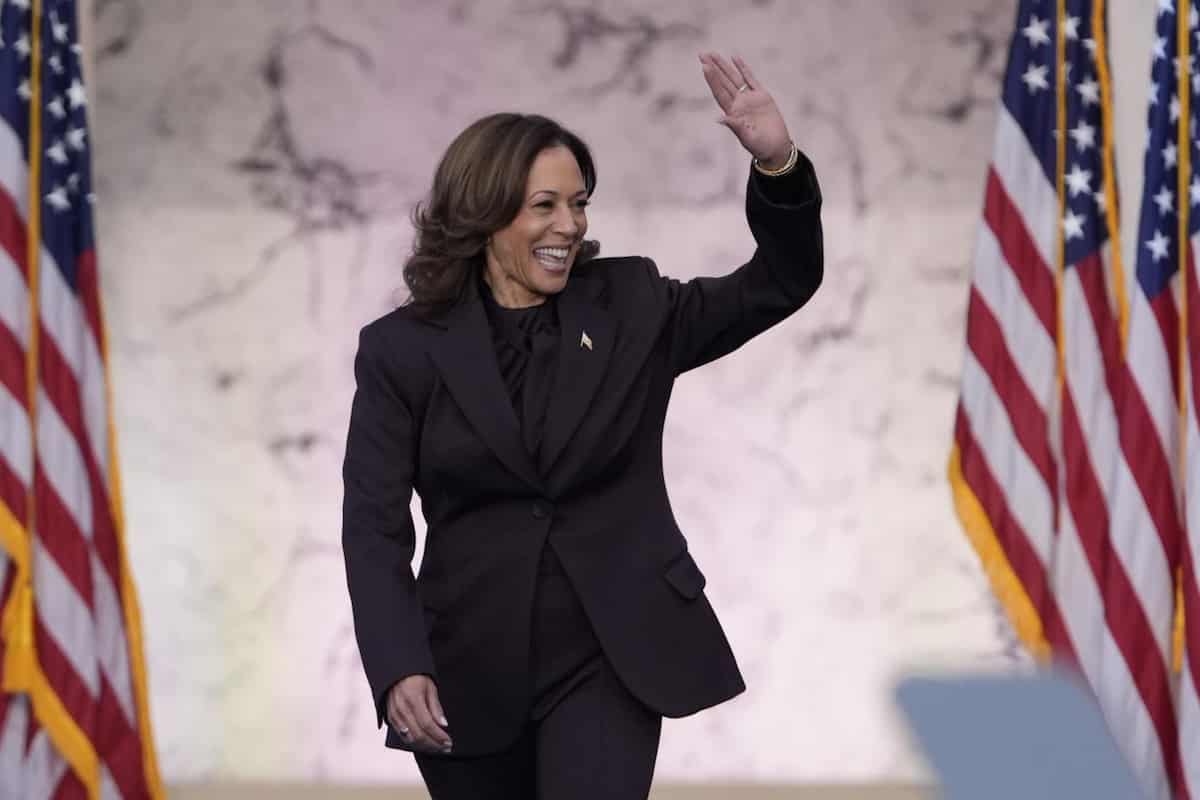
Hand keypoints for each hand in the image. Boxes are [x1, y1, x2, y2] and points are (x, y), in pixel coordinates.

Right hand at [387, 675, 451, 752]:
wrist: (396, 672)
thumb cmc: (415, 677)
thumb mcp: (430, 687)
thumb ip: (436, 707)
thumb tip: (443, 724)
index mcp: (413, 700)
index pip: (428, 724)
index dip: (439, 736)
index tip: (448, 742)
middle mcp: (402, 710)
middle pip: (419, 735)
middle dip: (434, 744)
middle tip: (445, 748)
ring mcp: (395, 715)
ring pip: (410, 739)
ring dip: (425, 746)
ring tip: (437, 747)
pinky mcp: (390, 718)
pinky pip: (402, 736)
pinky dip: (414, 742)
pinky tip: (424, 743)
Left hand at [699, 52, 792, 168]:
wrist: (776, 148)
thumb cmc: (761, 147)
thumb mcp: (747, 138)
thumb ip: (735, 127)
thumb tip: (720, 118)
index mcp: (733, 113)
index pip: (720, 93)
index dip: (712, 80)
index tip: (704, 66)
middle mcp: (739, 104)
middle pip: (723, 82)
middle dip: (713, 68)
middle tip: (702, 54)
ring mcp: (749, 99)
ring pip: (734, 78)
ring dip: (724, 66)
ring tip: (713, 54)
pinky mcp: (762, 96)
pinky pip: (751, 79)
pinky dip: (743, 68)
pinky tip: (735, 58)